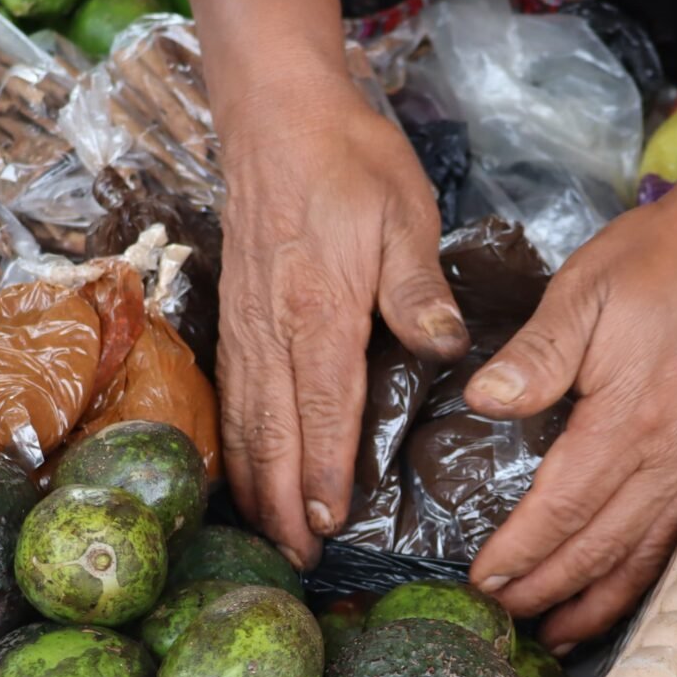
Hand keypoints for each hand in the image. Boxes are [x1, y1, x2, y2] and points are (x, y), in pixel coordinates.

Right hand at [216, 74, 467, 566]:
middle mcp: (271, 327)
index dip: (321, 469)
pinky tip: (245, 474)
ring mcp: (245, 325)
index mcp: (318, 307)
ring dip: (254, 484)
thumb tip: (446, 350)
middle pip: (272, 431)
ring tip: (271, 538)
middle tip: (296, 562)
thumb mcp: (402, 212)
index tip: (325, 522)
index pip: (320, 405)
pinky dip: (235, 445)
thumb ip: (418, 287)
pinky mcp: (235, 317)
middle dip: (281, 501)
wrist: (277, 114)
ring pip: (244, 421)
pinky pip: (230, 396)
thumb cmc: (349, 161)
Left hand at [465, 176, 676, 649]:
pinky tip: (615, 593)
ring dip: (594, 600)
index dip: (519, 552)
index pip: (562, 509)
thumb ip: (537, 355)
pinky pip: (674, 538)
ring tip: (551, 633)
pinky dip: (640, 578)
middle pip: (598, 547)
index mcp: (629, 420)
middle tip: (497, 616)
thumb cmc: (659, 258)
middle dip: (545, 589)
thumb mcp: (584, 291)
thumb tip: (486, 402)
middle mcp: (670, 457)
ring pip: (640, 555)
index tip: (480, 581)